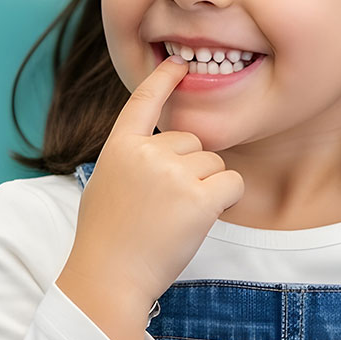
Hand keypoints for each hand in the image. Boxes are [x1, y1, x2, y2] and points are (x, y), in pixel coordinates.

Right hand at [60, 56, 244, 315]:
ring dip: (208, 186)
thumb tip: (162, 144)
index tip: (178, 62)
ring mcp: (172, 174)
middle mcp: (147, 152)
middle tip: (167, 206)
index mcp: (120, 145)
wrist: (109, 277)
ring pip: (215, 163)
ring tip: (177, 217)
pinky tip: (205, 218)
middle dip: (191, 169)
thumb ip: (132, 156)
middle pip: (193, 141)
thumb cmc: (107, 236)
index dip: (163, 79)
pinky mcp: (198, 199)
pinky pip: (232, 183)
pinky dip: (228, 199)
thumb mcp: (107, 181)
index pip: (143, 101)